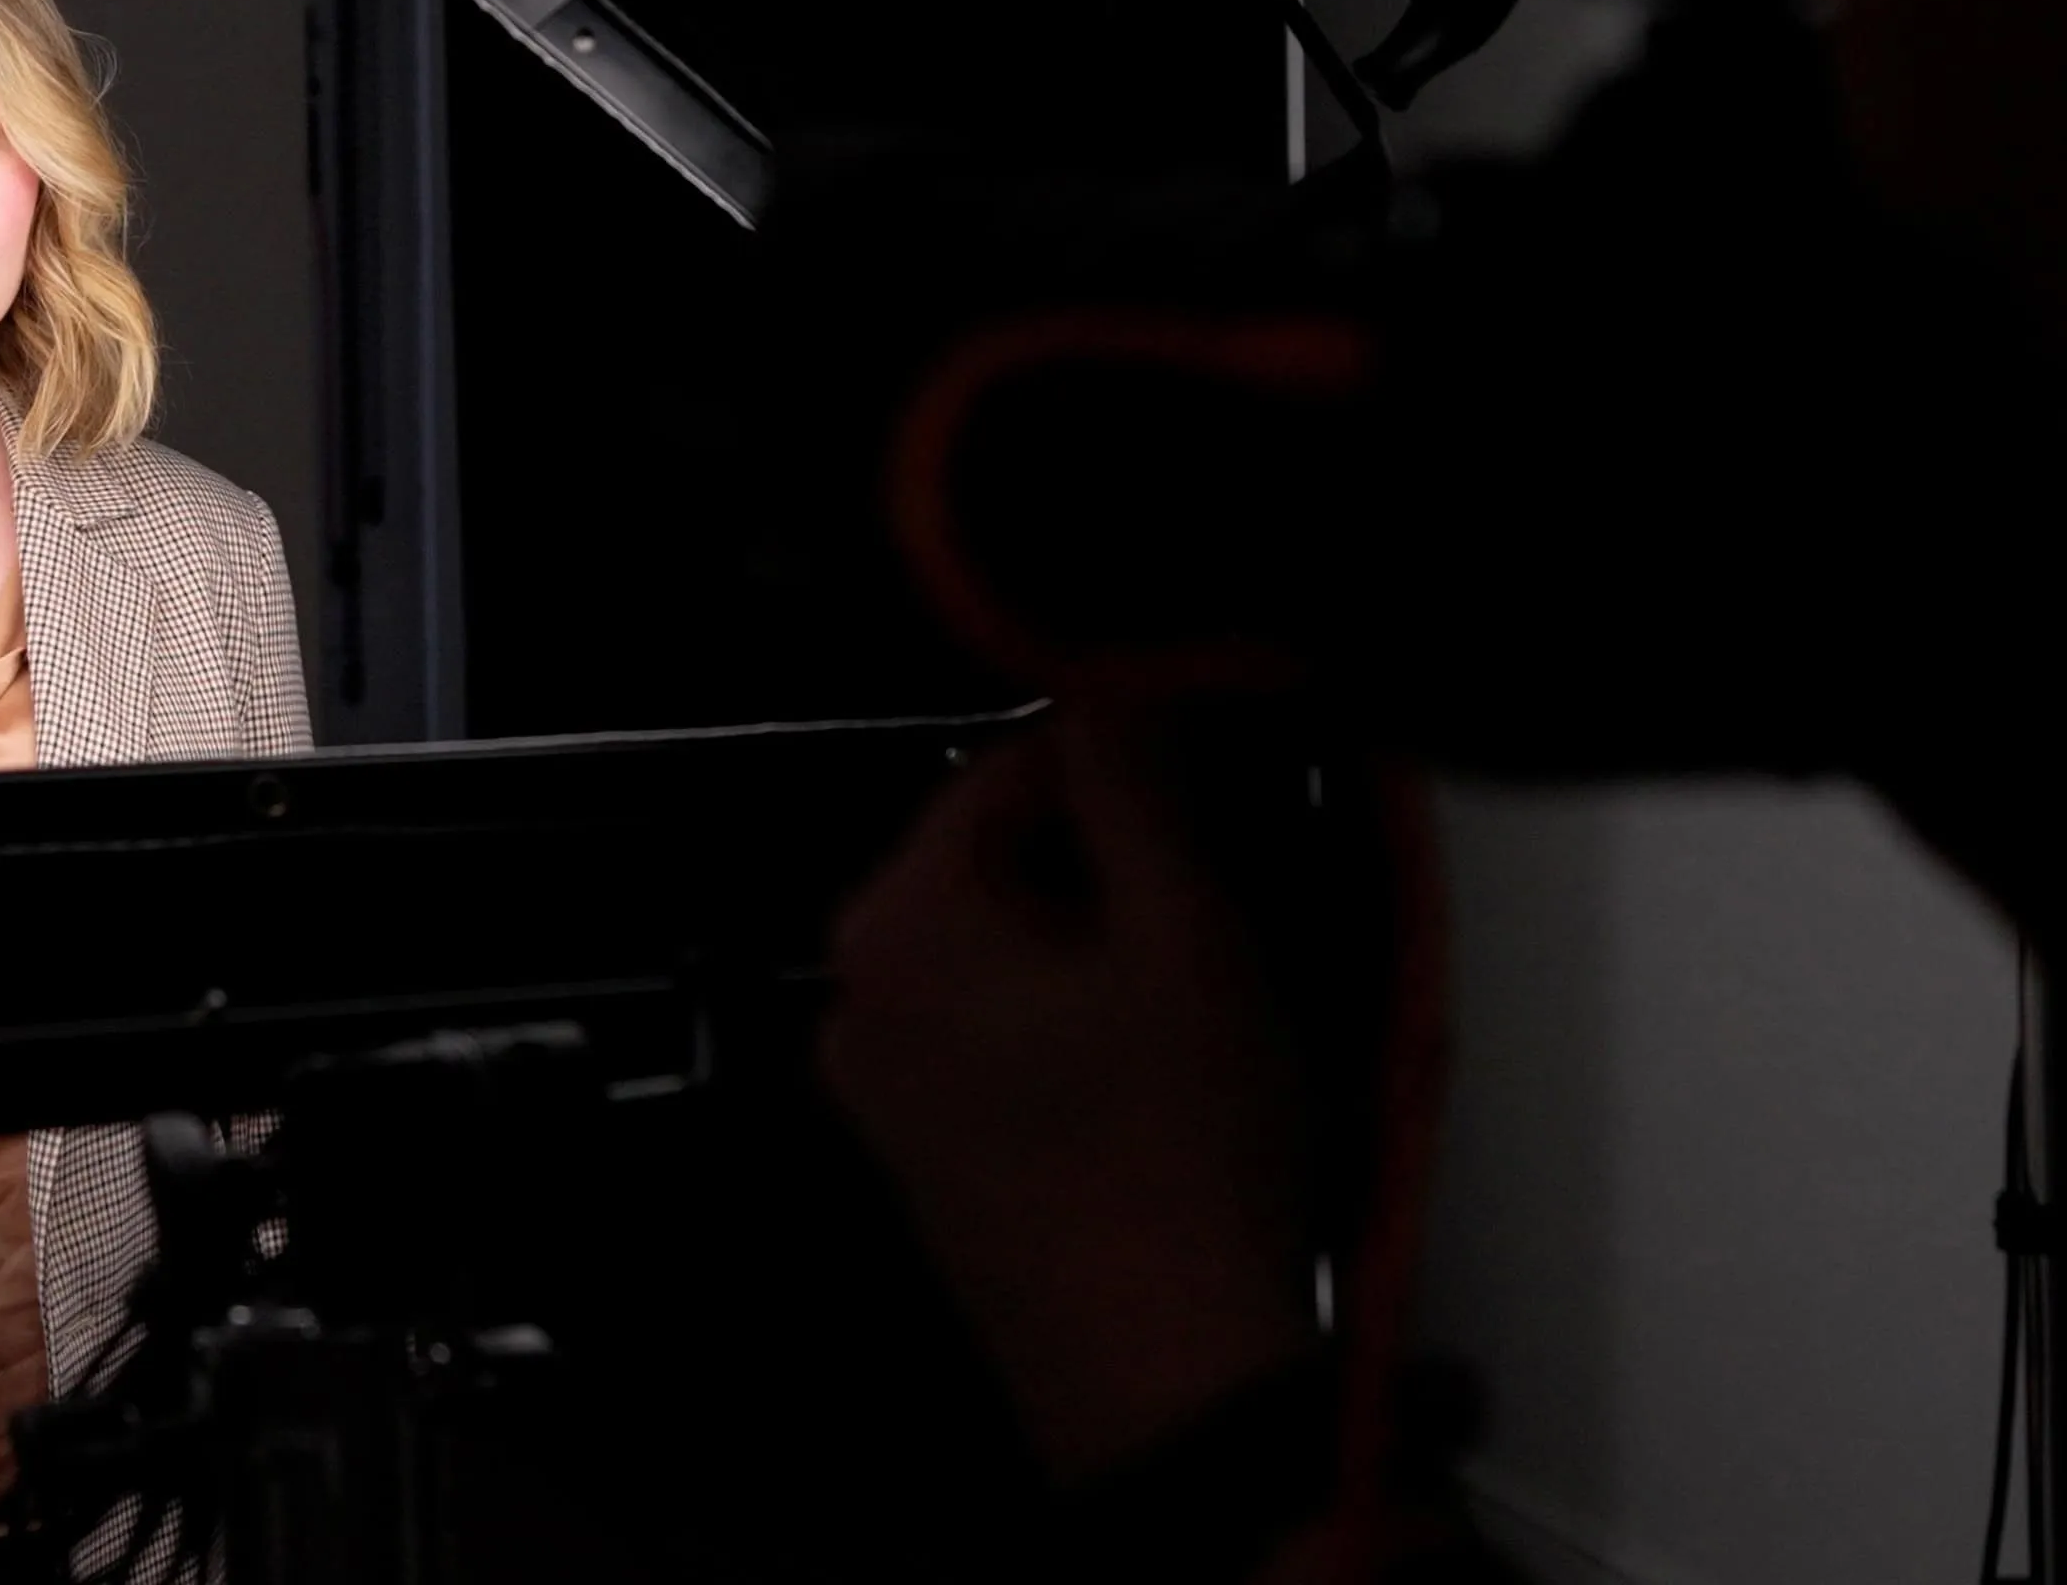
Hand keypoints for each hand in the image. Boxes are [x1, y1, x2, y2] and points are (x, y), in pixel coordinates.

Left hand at [818, 707, 1319, 1481]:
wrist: (1170, 1386)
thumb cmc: (1176, 1173)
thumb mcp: (1187, 930)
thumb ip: (1135, 779)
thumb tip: (1108, 680)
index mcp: (897, 922)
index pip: (1011, 760)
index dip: (1125, 767)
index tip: (1200, 798)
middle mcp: (859, 998)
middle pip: (1000, 856)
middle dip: (1108, 870)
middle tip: (1207, 930)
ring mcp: (884, 1085)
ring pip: (1007, 946)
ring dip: (1097, 950)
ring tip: (1189, 1021)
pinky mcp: (929, 1151)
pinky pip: (999, 1034)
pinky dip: (1071, 1029)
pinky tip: (1153, 1085)